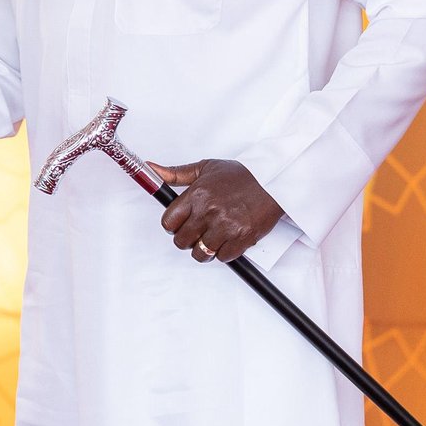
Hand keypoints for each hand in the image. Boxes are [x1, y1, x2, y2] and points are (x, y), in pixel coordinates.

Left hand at [154, 159, 282, 261]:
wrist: (273, 180)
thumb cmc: (241, 175)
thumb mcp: (205, 168)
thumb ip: (176, 173)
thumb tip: (151, 169)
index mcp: (197, 195)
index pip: (169, 222)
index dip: (173, 226)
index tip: (180, 224)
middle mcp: (209, 211)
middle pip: (181, 241)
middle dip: (187, 239)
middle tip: (198, 232)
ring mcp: (225, 226)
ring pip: (200, 253)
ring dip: (204, 249)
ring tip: (212, 238)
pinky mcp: (242, 238)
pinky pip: (222, 257)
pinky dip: (223, 252)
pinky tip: (227, 239)